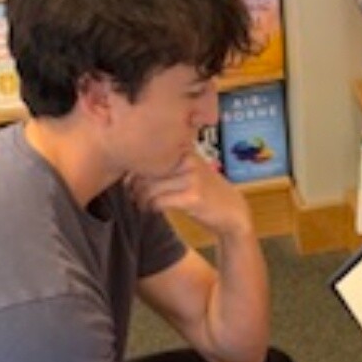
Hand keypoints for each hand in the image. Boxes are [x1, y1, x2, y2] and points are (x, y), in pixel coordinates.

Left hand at [127, 153, 252, 238]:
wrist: (232, 211)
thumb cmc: (205, 191)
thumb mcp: (189, 170)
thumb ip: (167, 165)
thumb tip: (130, 168)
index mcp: (186, 150)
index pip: (149, 154)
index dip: (134, 169)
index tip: (129, 181)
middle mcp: (189, 160)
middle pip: (147, 172)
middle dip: (135, 187)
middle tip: (133, 197)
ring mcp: (192, 178)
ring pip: (150, 188)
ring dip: (141, 200)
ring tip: (142, 205)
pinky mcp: (193, 197)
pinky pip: (159, 201)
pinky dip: (151, 208)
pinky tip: (153, 210)